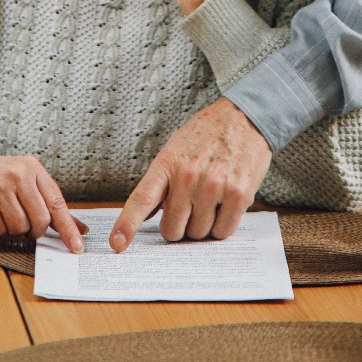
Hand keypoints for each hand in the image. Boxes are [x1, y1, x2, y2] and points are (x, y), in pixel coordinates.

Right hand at [0, 150, 86, 253]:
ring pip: (19, 227)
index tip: (77, 246)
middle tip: (24, 223)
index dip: (68, 227)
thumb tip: (79, 228)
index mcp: (33, 168)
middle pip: (40, 219)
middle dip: (33, 230)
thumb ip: (49, 203)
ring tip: (4, 213)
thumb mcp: (26, 181)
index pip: (56, 202)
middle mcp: (18, 174)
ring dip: (13, 229)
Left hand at [109, 96, 270, 251]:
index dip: (127, 225)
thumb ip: (160, 182)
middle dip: (179, 225)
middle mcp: (188, 176)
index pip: (142, 199)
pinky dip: (223, 224)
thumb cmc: (207, 134)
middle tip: (190, 207)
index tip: (117, 244)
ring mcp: (213, 186)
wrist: (244, 117)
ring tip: (212, 197)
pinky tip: (225, 203)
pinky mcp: (238, 194)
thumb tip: (146, 214)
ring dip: (203, 224)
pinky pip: (223, 231)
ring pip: (198, 233)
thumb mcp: (175, 148)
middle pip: (172, 229)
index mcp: (167, 162)